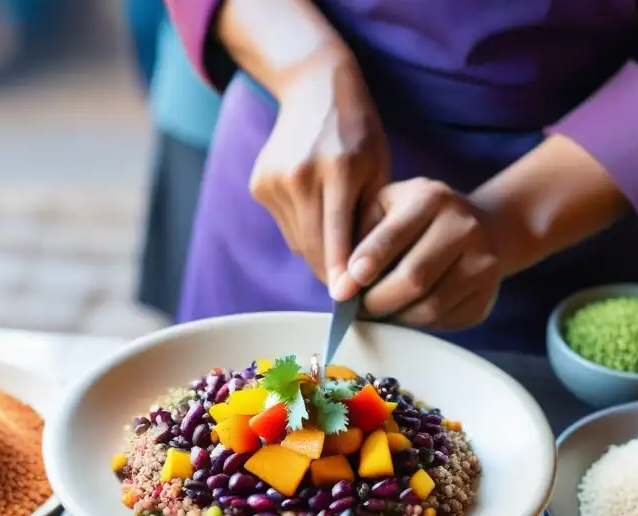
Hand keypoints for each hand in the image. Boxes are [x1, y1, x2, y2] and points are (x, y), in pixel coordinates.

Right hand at [249, 50, 389, 292]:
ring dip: (317, 250)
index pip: (338, 236)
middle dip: (329, 271)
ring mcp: (275, 180)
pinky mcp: (259, 184)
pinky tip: (315, 210)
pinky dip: (302, 229)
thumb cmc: (358, 133)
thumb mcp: (378, 169)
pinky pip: (285, 226)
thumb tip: (358, 272)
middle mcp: (301, 175)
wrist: (314, 89)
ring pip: (297, 240)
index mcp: (339, 170)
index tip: (347, 303)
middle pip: (312, 245)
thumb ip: (368, 218)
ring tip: (337, 241)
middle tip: (348, 291)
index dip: (341, 273)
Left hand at [341, 177, 503, 331]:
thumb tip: (341, 285)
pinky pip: (443, 322)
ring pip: (428, 308)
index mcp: (431, 198)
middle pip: (413, 279)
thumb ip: (360, 237)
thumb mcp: (385, 207)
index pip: (393, 236)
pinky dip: (416, 324)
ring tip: (378, 310)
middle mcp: (463, 228)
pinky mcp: (485, 296)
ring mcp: (482, 263)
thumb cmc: (416, 218)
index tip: (343, 289)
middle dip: (376, 301)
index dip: (366, 266)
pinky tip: (406, 310)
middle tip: (356, 309)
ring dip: (395, 317)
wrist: (482, 228)